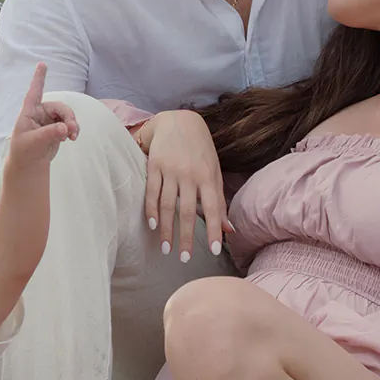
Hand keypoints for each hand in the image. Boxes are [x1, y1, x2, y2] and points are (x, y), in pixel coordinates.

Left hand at [6, 63, 79, 166]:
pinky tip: (72, 138)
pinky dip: (73, 129)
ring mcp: (50, 120)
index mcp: (29, 112)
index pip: (34, 92)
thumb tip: (65, 128)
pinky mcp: (57, 128)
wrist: (29, 165)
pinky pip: (69, 124)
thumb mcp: (34, 142)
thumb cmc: (24, 151)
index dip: (39, 78)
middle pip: (59, 107)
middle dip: (68, 117)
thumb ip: (49, 134)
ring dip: (72, 123)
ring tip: (73, 135)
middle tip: (72, 129)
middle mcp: (40, 113)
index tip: (42, 64)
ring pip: (66, 115)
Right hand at [135, 109, 226, 260]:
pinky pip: (152, 192)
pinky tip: (153, 226)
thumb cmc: (201, 150)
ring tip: (167, 249)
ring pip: (168, 205)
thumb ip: (219, 200)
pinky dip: (152, 210)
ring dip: (167, 230)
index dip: (213, 229)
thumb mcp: (214, 172)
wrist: (178, 120)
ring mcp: (170, 170)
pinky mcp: (154, 166)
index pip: (212, 208)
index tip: (213, 250)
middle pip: (187, 211)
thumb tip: (228, 230)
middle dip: (186, 237)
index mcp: (208, 176)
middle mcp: (190, 175)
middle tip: (185, 259)